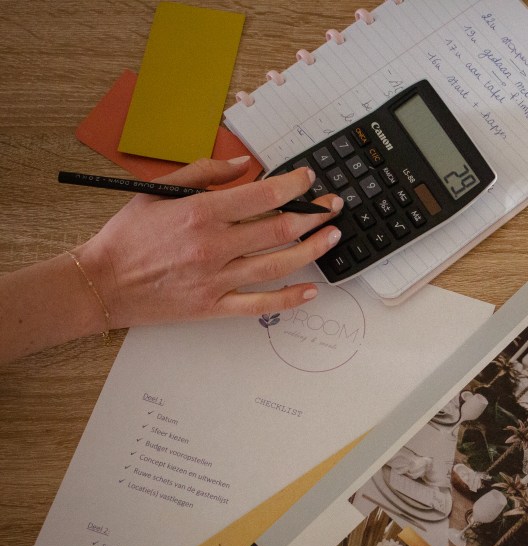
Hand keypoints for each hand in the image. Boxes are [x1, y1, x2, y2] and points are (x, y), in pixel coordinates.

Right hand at [74, 156, 341, 328]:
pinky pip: (260, 304)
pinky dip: (289, 298)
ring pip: (278, 264)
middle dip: (313, 215)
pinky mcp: (214, 306)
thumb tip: (243, 163)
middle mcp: (213, 246)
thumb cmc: (128, 236)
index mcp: (200, 213)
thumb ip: (203, 172)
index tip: (309, 180)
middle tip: (333, 207)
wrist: (101, 283)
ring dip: (312, 250)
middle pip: (278, 229)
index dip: (293, 186)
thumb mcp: (158, 191)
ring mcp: (216, 279)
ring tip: (333, 236)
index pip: (261, 195)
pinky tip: (312, 289)